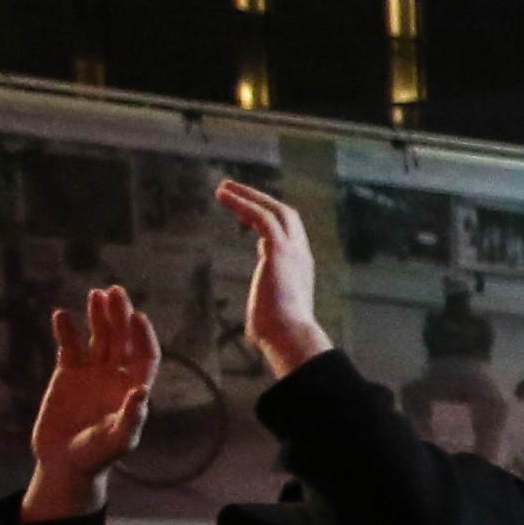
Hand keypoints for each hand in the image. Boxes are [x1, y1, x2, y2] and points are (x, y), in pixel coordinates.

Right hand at [22, 284, 161, 519]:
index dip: (143, 336)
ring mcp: (92, 373)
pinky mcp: (67, 374)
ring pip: (99, 338)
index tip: (137, 316)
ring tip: (96, 294)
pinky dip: (66, 331)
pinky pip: (69, 346)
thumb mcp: (117, 440)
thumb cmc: (96, 457)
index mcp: (133, 389)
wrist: (64, 463)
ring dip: (98, 317)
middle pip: (123, 340)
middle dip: (120, 316)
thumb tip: (143, 389)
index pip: (145, 356)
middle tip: (115, 292)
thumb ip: (131, 417)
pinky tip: (61, 315)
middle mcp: (116, 377)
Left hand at [213, 179, 330, 377]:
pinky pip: (260, 216)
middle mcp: (300, 254)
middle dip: (260, 199)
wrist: (290, 336)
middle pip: (285, 215)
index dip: (269, 220)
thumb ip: (265, 308)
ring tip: (223, 188)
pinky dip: (242, 202)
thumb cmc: (278, 335)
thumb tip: (255, 324)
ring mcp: (292, 250)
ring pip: (273, 210)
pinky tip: (223, 195)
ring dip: (247, 195)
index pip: (288, 234)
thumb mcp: (271, 314)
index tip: (247, 214)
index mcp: (300, 268)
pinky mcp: (279, 250)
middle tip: (234, 190)